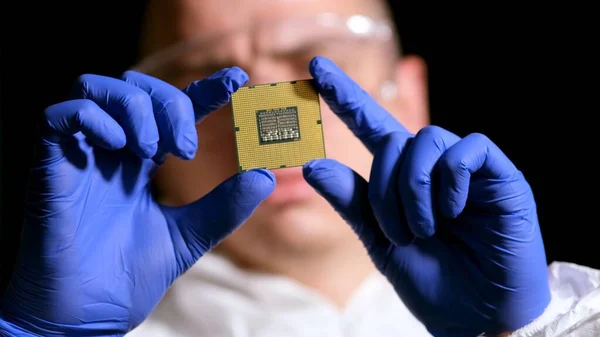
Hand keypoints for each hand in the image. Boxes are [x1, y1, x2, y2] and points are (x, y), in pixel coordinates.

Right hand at [0, 68, 274, 334]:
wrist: (88, 312)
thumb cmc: (130, 274)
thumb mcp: (190, 235)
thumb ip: (224, 206)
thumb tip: (266, 175)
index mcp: (142, 161)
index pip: (172, 111)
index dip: (204, 90)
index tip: (237, 80)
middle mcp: (112, 150)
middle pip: (135, 88)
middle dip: (168, 102)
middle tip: (186, 145)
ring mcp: (81, 155)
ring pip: (95, 88)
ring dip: (133, 106)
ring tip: (153, 147)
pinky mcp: (50, 166)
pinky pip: (59, 117)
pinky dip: (91, 118)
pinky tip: (120, 145)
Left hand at [303, 57, 549, 335]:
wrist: (476, 318)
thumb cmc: (430, 280)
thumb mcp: (380, 241)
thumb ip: (352, 201)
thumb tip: (311, 164)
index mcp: (403, 179)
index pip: (370, 126)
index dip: (344, 97)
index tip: (315, 69)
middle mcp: (434, 166)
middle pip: (396, 140)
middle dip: (388, 189)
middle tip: (401, 233)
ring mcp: (468, 169)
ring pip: (428, 140)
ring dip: (416, 189)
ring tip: (427, 229)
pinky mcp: (501, 175)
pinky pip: (470, 149)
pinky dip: (453, 180)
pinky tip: (455, 211)